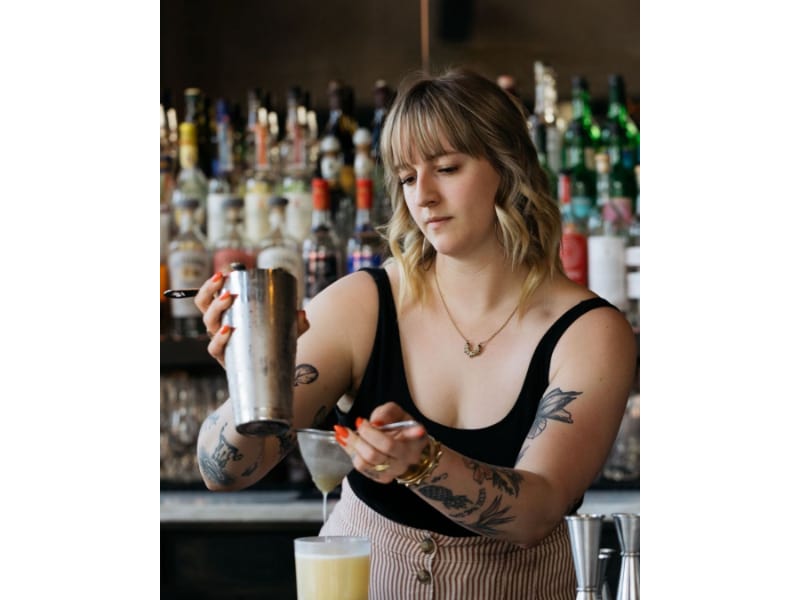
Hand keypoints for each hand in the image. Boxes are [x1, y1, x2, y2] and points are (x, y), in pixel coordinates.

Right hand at [194, 271, 310, 367]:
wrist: (272, 374)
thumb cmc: (273, 345)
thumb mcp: (286, 330)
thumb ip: (297, 323)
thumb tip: (300, 313)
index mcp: (227, 314)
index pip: (211, 296)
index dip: (211, 285)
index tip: (223, 273)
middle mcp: (219, 326)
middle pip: (205, 306)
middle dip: (211, 292)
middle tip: (228, 286)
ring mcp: (220, 343)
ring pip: (208, 323)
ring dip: (216, 309)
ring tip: (228, 300)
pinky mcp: (224, 359)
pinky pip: (215, 348)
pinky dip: (219, 339)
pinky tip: (227, 330)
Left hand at [334, 402, 427, 482]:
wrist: (406, 445)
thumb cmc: (401, 427)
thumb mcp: (397, 412)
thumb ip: (387, 413)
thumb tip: (376, 423)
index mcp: (413, 443)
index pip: (391, 444)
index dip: (376, 435)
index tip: (369, 422)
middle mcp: (404, 461)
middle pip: (374, 455)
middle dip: (359, 437)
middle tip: (357, 423)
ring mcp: (393, 472)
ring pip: (365, 462)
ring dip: (353, 445)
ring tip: (347, 432)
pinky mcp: (382, 477)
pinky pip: (361, 467)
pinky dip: (351, 451)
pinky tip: (348, 441)